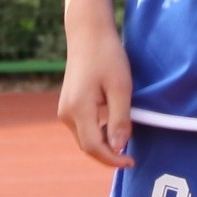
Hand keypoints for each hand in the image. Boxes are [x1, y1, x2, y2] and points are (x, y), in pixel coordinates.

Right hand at [57, 27, 133, 168]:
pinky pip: (83, 129)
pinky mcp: (68, 106)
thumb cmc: (107, 56)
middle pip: (87, 147)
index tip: (132, 162)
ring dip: (104, 145)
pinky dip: (98, 134)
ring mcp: (64, 110)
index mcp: (78, 109)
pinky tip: (113, 126)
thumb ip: (120, 119)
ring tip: (124, 137)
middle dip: (109, 155)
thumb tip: (119, 148)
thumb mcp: (121, 87)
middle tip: (131, 155)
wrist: (88, 34)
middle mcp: (66, 113)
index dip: (113, 159)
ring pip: (85, 139)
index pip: (94, 147)